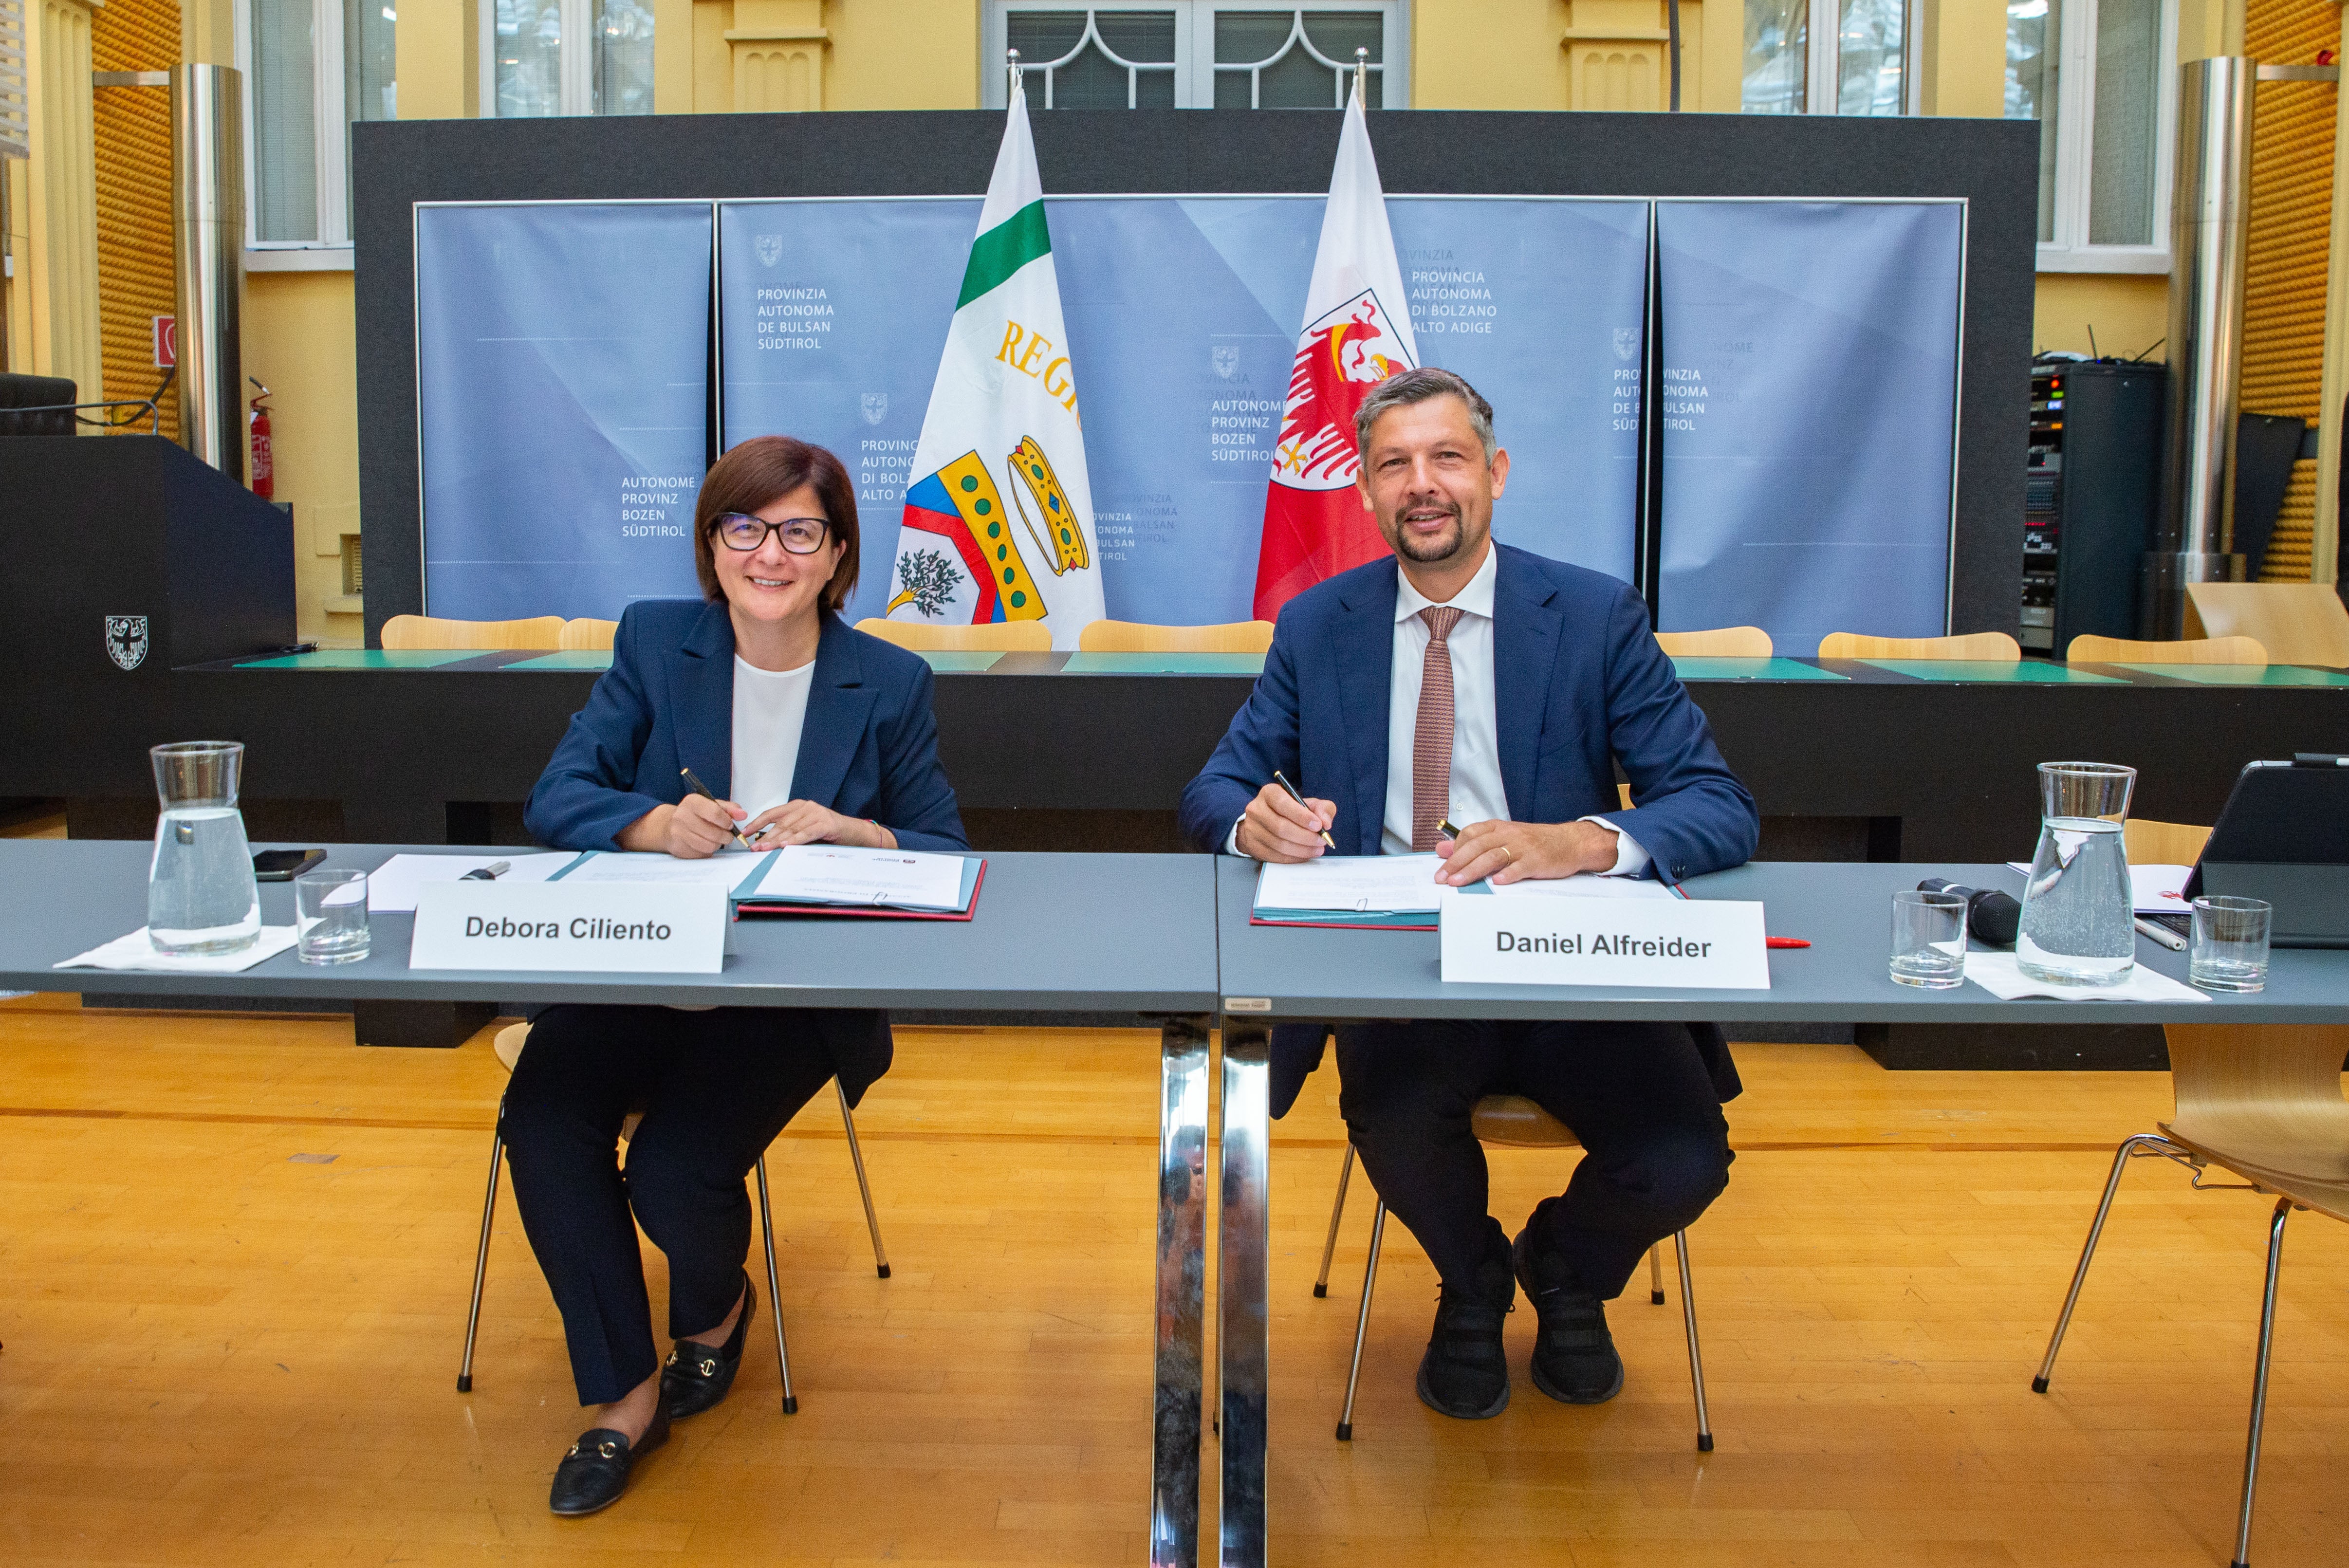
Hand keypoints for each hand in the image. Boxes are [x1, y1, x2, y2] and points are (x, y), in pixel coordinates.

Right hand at [620, 794, 744, 858]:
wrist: (669, 825)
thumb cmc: (694, 815)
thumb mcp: (711, 805)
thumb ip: (729, 808)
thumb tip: (742, 814)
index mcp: (692, 802)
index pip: (715, 812)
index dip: (727, 821)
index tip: (730, 824)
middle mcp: (682, 816)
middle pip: (714, 833)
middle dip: (726, 836)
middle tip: (727, 835)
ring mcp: (678, 833)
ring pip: (709, 846)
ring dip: (717, 844)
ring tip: (717, 839)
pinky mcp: (679, 848)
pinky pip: (701, 854)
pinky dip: (707, 851)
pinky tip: (704, 843)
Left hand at [741, 799, 894, 849]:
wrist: (855, 833)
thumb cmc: (830, 833)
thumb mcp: (806, 831)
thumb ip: (790, 833)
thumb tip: (769, 843)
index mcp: (798, 807)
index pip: (773, 813)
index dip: (758, 823)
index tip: (746, 833)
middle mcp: (806, 807)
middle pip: (780, 822)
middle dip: (765, 836)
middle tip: (754, 847)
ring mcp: (816, 813)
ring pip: (791, 828)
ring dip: (777, 840)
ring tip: (765, 848)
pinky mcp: (826, 823)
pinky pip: (807, 833)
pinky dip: (795, 840)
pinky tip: (786, 846)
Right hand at [1237, 782, 1336, 863]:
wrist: (1266, 823)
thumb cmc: (1291, 811)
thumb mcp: (1308, 804)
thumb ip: (1322, 808)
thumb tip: (1325, 823)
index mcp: (1269, 793)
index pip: (1283, 803)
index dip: (1301, 816)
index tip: (1318, 825)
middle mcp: (1256, 809)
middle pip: (1281, 827)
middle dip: (1305, 837)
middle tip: (1321, 841)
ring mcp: (1252, 829)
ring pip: (1278, 844)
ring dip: (1302, 849)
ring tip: (1317, 849)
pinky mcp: (1253, 846)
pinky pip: (1274, 856)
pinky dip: (1293, 858)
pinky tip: (1304, 855)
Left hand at [1436, 818, 1618, 885]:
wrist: (1570, 842)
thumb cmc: (1534, 842)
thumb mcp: (1503, 838)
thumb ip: (1473, 843)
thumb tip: (1442, 849)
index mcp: (1498, 828)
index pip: (1470, 834)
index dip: (1454, 850)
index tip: (1442, 867)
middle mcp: (1509, 835)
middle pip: (1478, 846)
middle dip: (1457, 863)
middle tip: (1442, 878)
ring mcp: (1524, 847)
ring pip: (1494, 856)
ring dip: (1474, 870)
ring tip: (1459, 882)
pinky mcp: (1537, 860)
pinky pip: (1521, 867)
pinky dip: (1508, 874)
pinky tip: (1496, 882)